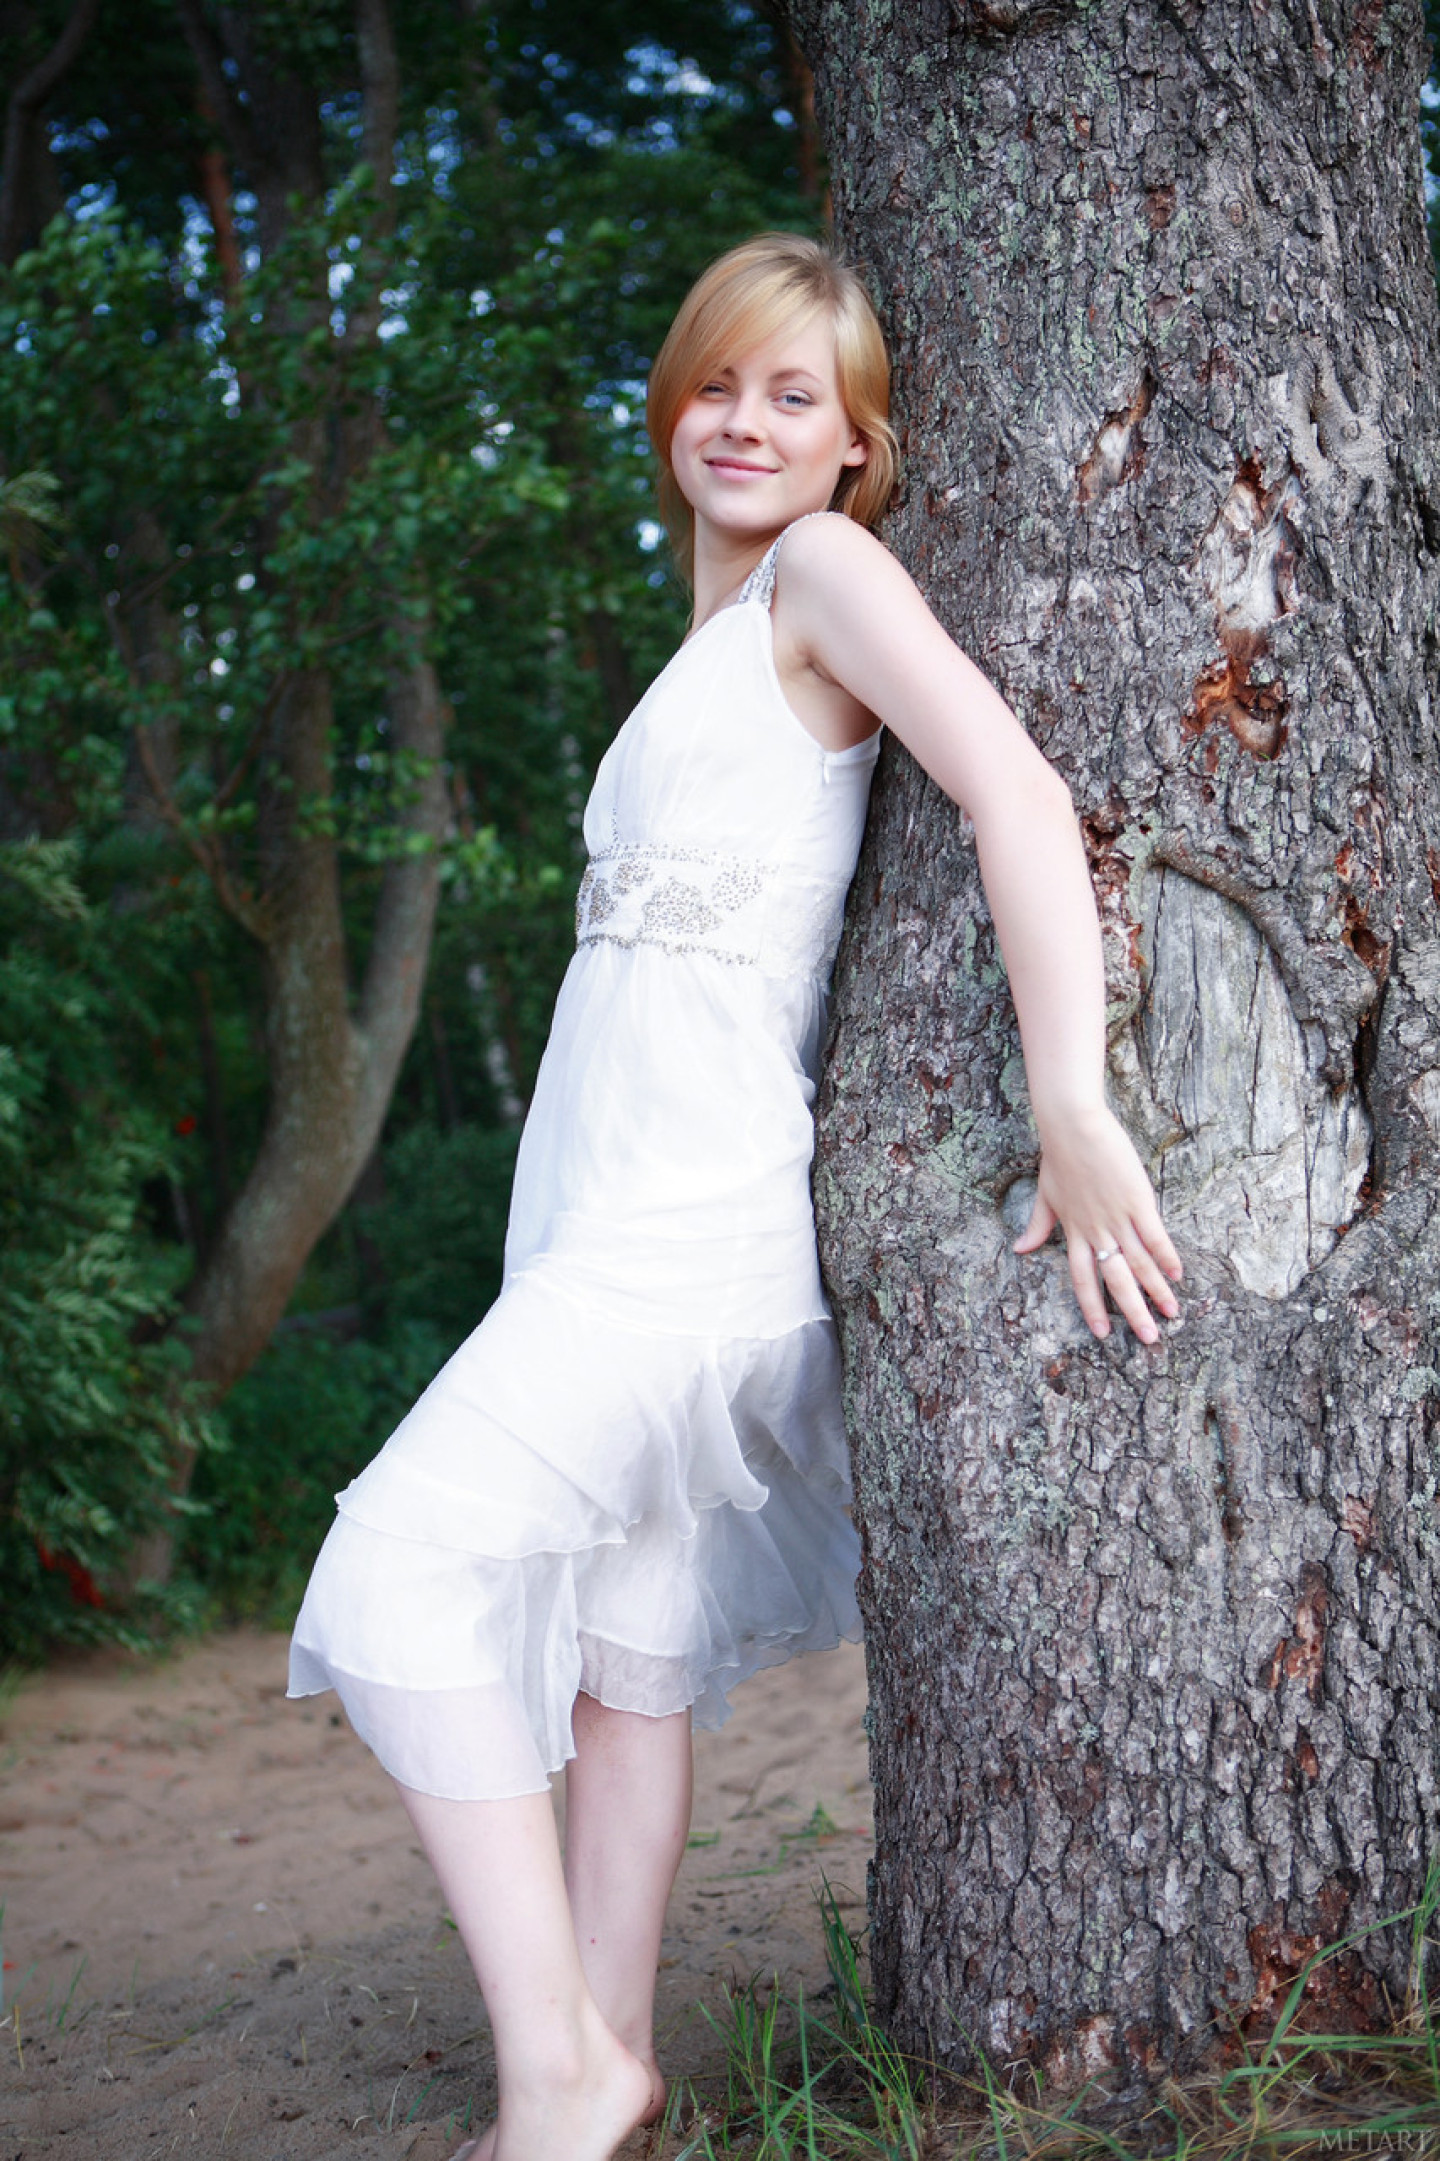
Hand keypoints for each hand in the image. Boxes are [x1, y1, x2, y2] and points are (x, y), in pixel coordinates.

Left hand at [1012, 1105, 1181, 1344]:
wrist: (1072, 1126)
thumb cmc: (1059, 1156)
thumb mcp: (1045, 1194)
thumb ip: (1037, 1225)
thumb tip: (1020, 1249)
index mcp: (1074, 1232)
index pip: (1082, 1279)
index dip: (1092, 1308)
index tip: (1104, 1334)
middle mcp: (1095, 1231)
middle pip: (1115, 1280)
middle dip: (1133, 1312)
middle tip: (1150, 1339)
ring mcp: (1117, 1217)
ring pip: (1139, 1263)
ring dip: (1156, 1291)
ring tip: (1172, 1313)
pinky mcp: (1137, 1200)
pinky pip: (1154, 1235)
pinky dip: (1166, 1256)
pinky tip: (1177, 1275)